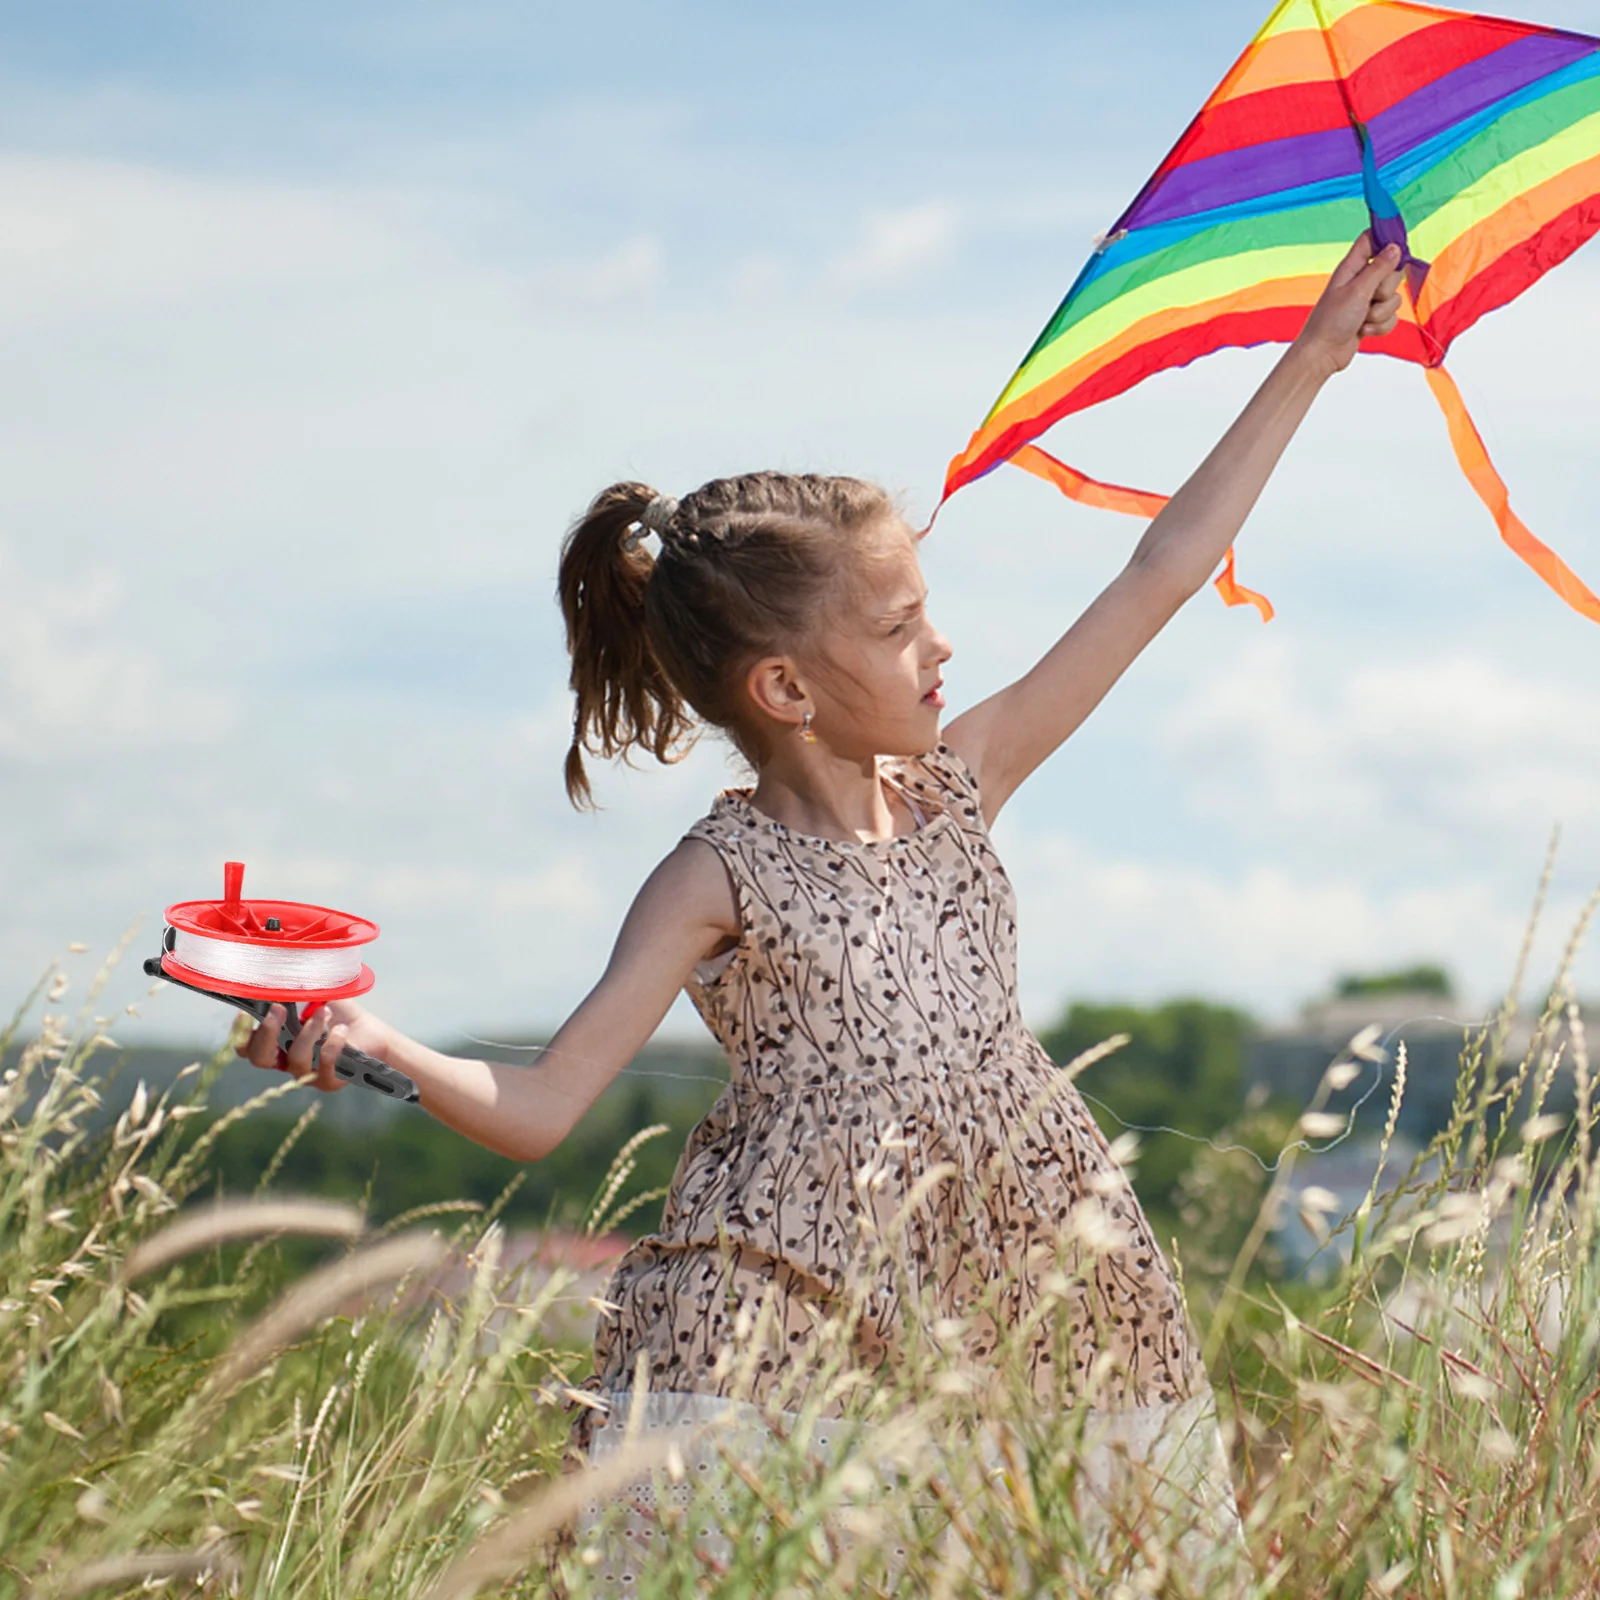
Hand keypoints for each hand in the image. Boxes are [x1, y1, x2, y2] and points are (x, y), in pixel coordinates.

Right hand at [236, 998, 391, 1093]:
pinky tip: (341, 1030)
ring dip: (308, 1032)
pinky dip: (332, 1046)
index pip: (246, 1046)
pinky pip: (323, 1068)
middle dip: (266, 1033)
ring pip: (295, 1060)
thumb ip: (296, 988)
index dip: (240, 1033)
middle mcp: (285, 1060)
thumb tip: (280, 972)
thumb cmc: (338, 1013)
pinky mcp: (328, 1081)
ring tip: (324, 1011)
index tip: (245, 1013)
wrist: (370, 1032)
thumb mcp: (316, 995)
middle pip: (260, 1059)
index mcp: (276, 1041)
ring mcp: (306, 1073)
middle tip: (278, 1009)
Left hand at [1294, 232, 1405, 376]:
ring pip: (1394, 297)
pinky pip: (1391, 317)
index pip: (1371, 240)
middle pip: (1393, 271)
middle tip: (1368, 299)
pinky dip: (1380, 327)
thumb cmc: (1332, 322)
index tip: (1397, 249)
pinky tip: (1363, 331)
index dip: (1386, 240)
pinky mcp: (1371, 318)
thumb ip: (1379, 269)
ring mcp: (1367, 301)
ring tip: (1362, 319)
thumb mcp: (1357, 291)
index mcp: (1352, 268)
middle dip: (1386, 289)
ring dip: (1381, 313)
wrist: (1322, 355)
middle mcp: (1360, 281)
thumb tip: (1395, 247)